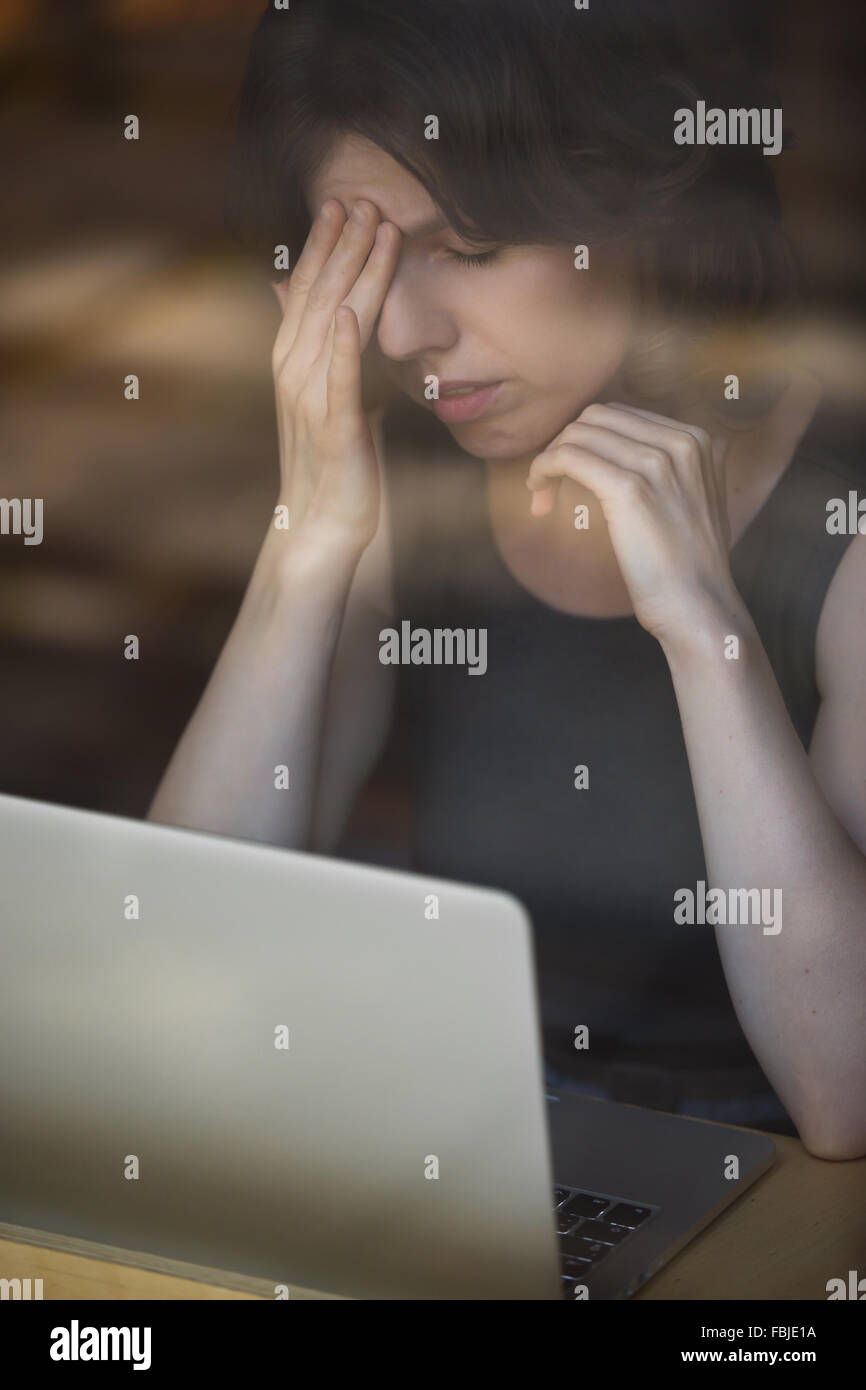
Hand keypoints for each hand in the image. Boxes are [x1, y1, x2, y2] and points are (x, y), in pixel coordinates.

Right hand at [270, 198, 401, 553]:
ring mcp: (312, 400)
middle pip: (320, 297)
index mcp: (294, 360)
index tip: (344, 203)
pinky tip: (352, 314)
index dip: (326, 246)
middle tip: (362, 199)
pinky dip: (343, 347)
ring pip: (333, 325)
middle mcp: (295, 372)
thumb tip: (300, 300)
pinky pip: (338, 382)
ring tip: (372, 232)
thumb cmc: (333, 459)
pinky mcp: (334, 430)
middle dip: (342, 247)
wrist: (323, 522)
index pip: (310, 291)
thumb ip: (318, 345)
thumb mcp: (324, 393)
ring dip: (353, 276)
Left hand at [525, 402, 737, 643]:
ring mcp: (657, 463)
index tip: (571, 475)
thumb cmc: (690, 565)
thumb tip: (659, 451)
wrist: (698, 605)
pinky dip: (543, 469)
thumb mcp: (701, 501)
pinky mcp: (629, 489)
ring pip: (578, 434)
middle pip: (596, 417)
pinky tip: (538, 494)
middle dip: (565, 444)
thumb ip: (683, 468)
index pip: (620, 416)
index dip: (587, 441)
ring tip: (540, 494)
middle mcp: (681, 441)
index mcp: (697, 439)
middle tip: (549, 484)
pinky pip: (568, 457)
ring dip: (548, 460)